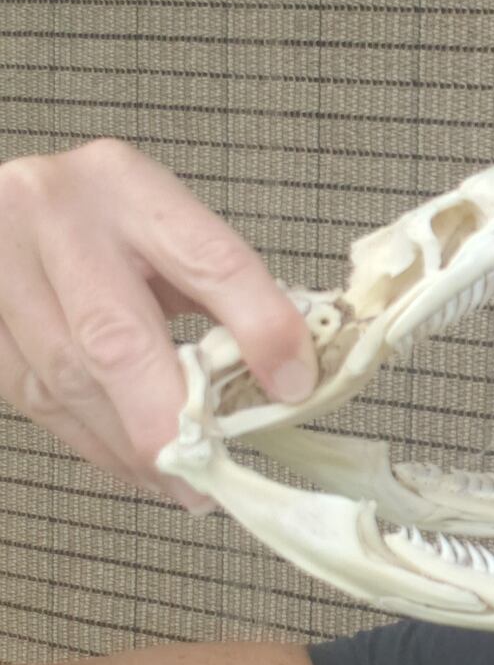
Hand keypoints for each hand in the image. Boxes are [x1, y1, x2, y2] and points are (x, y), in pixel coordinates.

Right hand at [0, 138, 317, 510]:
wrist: (8, 206)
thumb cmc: (106, 222)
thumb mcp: (171, 230)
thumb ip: (229, 292)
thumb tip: (290, 377)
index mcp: (124, 183)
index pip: (207, 259)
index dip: (259, 326)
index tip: (294, 387)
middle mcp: (50, 215)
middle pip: (115, 336)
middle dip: (167, 419)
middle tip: (209, 477)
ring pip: (64, 378)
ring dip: (127, 446)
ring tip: (179, 482)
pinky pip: (31, 394)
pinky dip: (89, 439)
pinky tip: (129, 462)